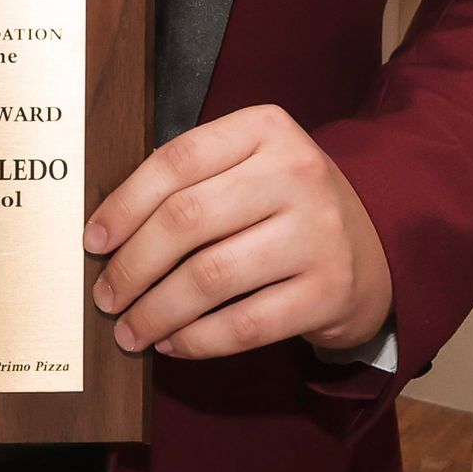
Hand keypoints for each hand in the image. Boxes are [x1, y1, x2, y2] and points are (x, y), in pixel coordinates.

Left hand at [84, 103, 391, 360]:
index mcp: (266, 128)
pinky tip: (173, 343)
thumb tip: (108, 232)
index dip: (124, 204)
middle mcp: (296, 173)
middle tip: (106, 295)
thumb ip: (192, 179)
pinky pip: (245, 324)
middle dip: (133, 265)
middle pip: (187, 219)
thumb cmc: (285, 201)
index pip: (177, 161)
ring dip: (157, 311)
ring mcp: (317, 233)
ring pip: (210, 277)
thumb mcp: (250, 164)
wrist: (378, 240)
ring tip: (130, 330)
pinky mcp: (329, 292)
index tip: (94, 242)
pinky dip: (198, 340)